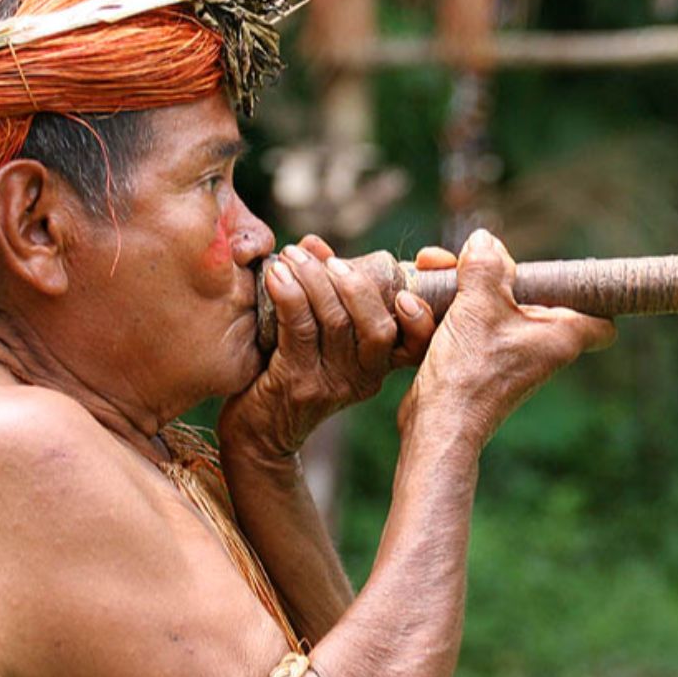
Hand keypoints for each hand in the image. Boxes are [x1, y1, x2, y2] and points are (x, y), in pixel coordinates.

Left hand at [220, 236, 440, 461]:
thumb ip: (323, 291)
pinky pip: (300, 329)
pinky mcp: (298, 384)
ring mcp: (333, 384)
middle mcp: (364, 377)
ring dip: (313, 280)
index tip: (406, 290)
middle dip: (355, 284)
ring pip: (336, 321)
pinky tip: (276, 276)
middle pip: (378, 325)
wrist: (256, 432)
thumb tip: (315, 244)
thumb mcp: (316, 335)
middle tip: (329, 260)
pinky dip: (290, 294)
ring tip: (292, 257)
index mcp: (378, 366)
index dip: (421, 316)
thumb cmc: (286, 373)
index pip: (417, 342)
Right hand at [400, 229, 614, 447]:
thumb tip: (485, 240)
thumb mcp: (478, 304)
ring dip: (463, 289)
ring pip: (495, 309)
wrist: (436, 426)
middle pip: (532, 297)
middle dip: (495, 274)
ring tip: (434, 272)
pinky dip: (452, 314)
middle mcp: (542, 349)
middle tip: (466, 260)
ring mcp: (511, 358)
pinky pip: (472, 327)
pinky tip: (424, 306)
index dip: (589, 296)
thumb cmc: (468, 371)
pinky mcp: (482, 365)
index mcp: (560, 335)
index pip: (602, 320)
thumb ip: (486, 265)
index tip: (566, 277)